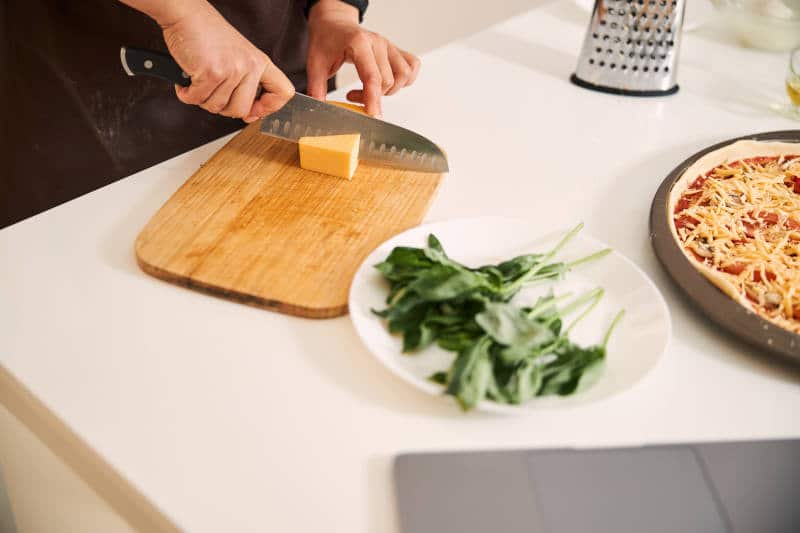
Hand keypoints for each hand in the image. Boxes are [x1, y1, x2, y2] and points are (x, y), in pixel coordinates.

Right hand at [145, 0, 294, 121]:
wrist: (186, 15)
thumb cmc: (207, 34)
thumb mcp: (238, 56)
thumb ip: (246, 82)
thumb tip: (248, 114)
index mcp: (260, 63)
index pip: (283, 92)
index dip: (269, 108)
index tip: (253, 111)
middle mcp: (250, 66)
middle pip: (241, 110)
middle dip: (222, 108)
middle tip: (212, 94)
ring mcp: (232, 70)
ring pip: (218, 107)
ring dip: (202, 99)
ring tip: (199, 82)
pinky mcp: (212, 72)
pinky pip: (198, 99)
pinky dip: (187, 95)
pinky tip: (187, 83)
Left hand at [306, 0, 420, 116]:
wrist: (334, 23)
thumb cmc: (327, 40)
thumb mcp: (315, 63)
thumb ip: (317, 88)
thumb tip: (319, 110)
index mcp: (358, 43)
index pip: (372, 76)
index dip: (373, 98)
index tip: (372, 115)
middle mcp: (378, 43)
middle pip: (388, 80)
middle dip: (373, 97)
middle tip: (353, 96)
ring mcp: (389, 46)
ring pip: (404, 75)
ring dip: (390, 90)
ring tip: (371, 90)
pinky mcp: (395, 50)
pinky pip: (412, 66)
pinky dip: (406, 80)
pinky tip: (389, 83)